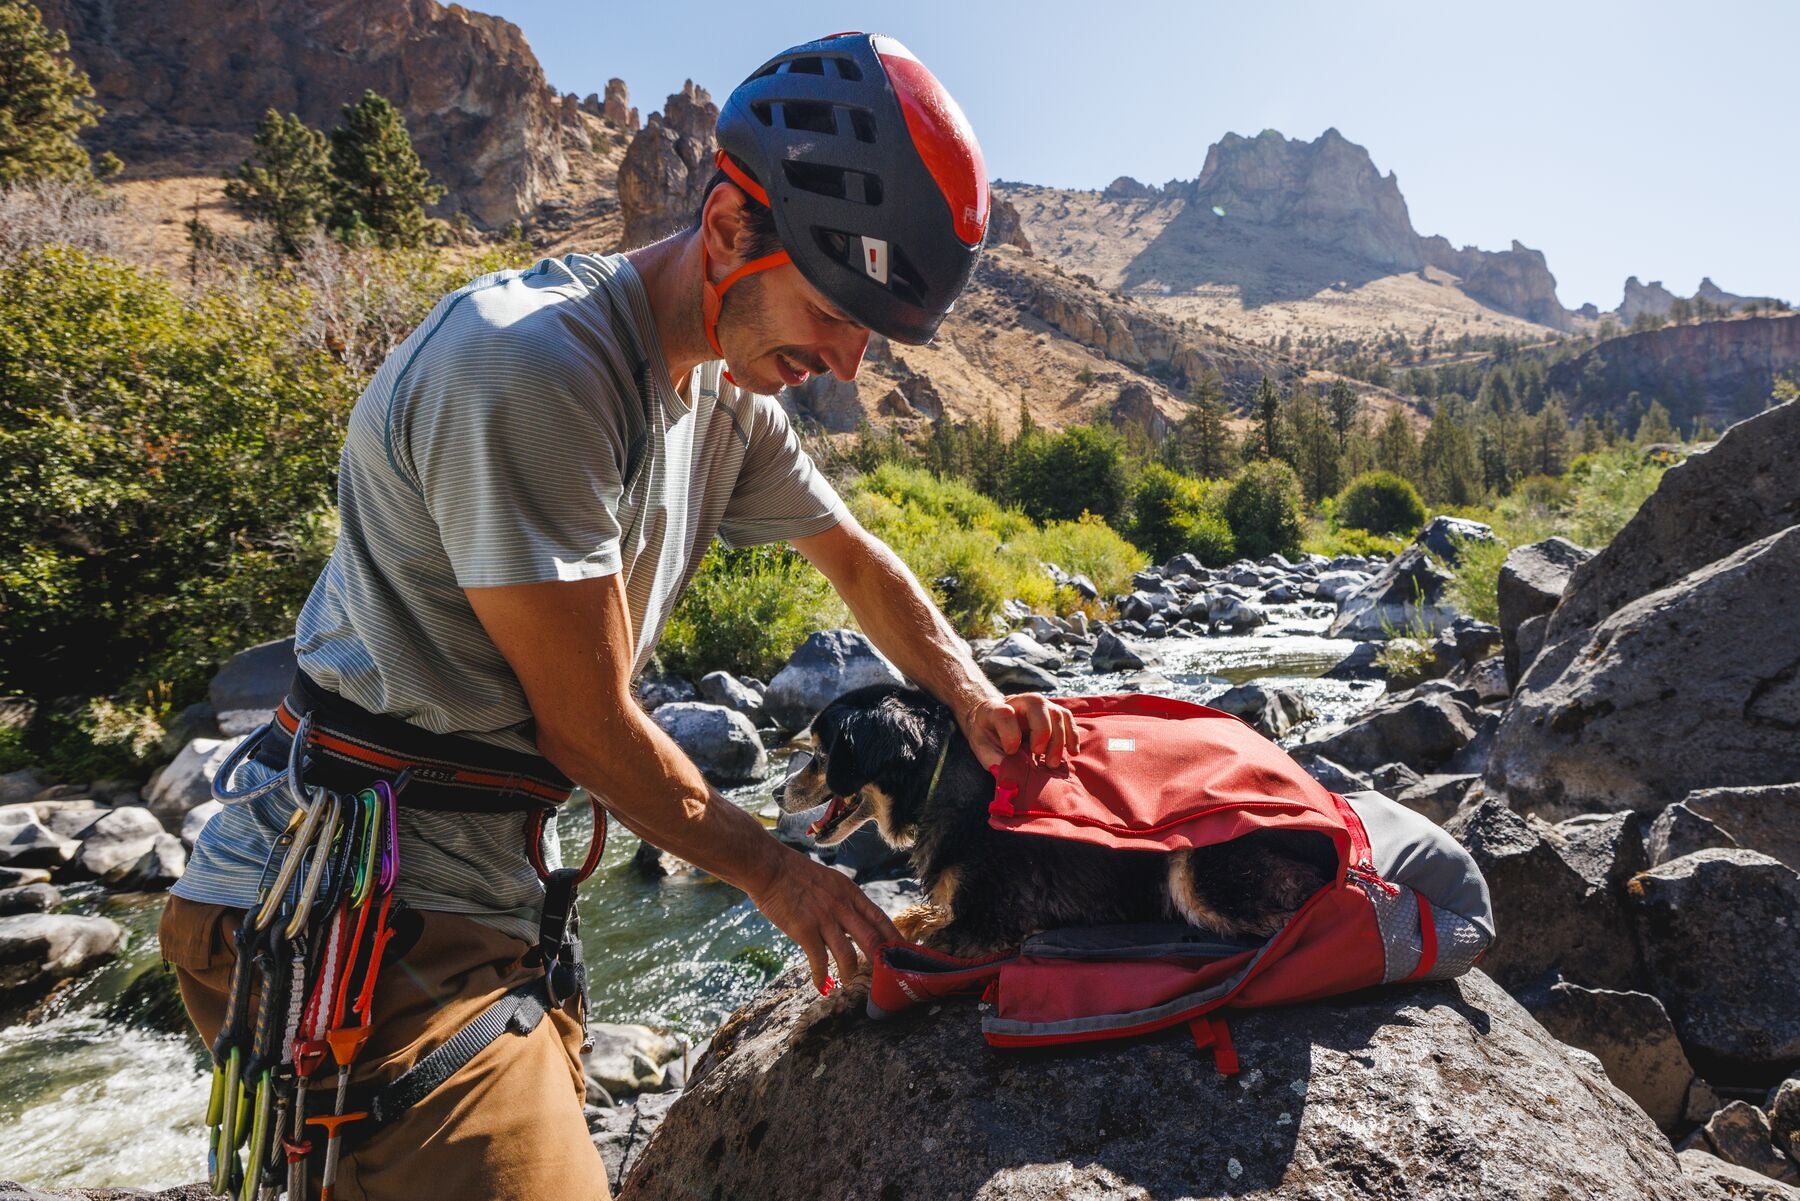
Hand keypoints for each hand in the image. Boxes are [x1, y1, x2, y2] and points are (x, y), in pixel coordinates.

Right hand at [746, 849, 902, 991]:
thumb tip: (854, 923)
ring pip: (847, 955)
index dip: (893, 938)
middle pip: (871, 939)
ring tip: (849, 982)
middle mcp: (842, 906)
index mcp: (850, 892)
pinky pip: (818, 960)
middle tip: (883, 977)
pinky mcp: (804, 930)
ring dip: (850, 973)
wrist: (769, 867)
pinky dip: (821, 977)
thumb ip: (843, 901)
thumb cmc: (796, 874)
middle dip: (880, 961)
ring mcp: (823, 918)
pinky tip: (821, 985)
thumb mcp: (830, 881)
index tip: (902, 953)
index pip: (880, 918)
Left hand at [960, 692, 1080, 770]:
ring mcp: (1038, 705)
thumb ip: (994, 760)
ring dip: (1058, 739)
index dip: (1009, 734)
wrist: (993, 721)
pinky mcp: (1051, 712)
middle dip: (1042, 731)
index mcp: (994, 709)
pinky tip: (1072, 752)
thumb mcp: (983, 748)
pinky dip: (1072, 735)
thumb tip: (1011, 776)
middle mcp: (1018, 702)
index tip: (1010, 752)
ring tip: (1052, 763)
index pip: (1003, 713)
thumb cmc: (988, 736)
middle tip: (1039, 754)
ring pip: (1056, 712)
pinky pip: (1067, 718)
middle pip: (1037, 705)